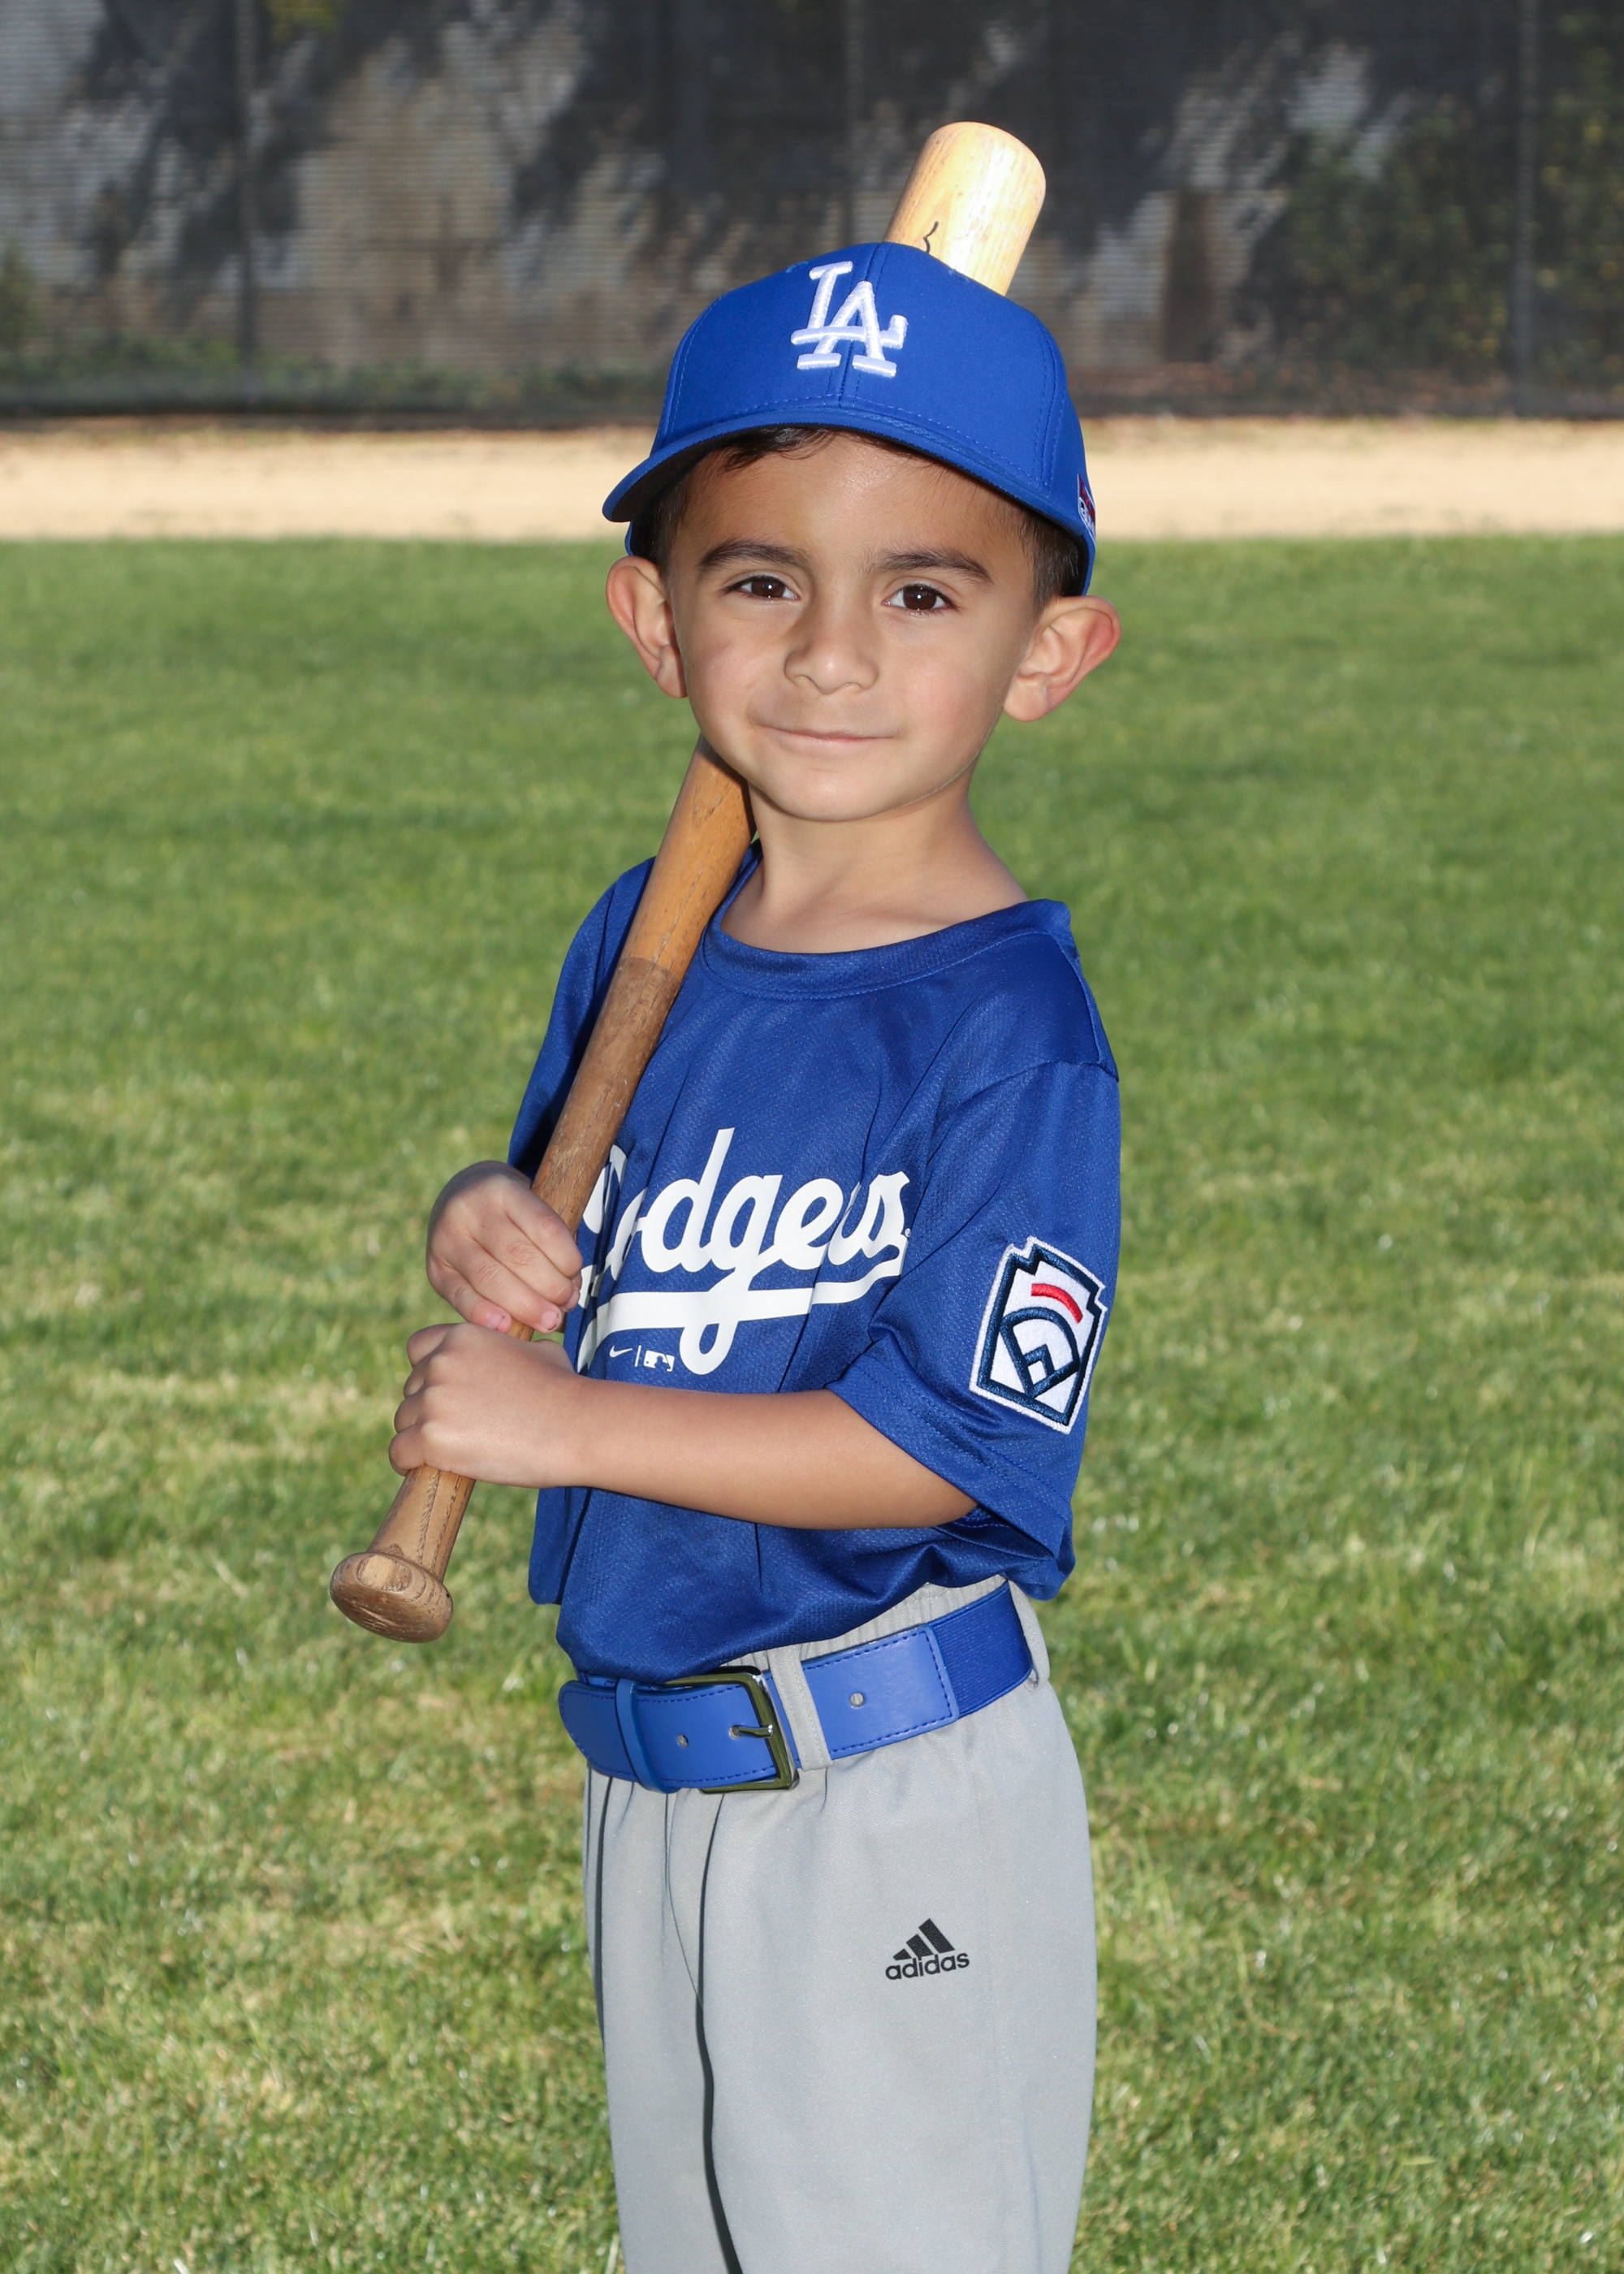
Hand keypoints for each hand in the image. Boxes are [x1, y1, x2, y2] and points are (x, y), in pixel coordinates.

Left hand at [390, 1322, 582, 1487]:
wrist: (575, 1427)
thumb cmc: (566, 1391)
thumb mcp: (540, 1352)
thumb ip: (513, 1349)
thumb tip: (523, 1355)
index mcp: (462, 1337)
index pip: (417, 1349)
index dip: (428, 1371)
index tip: (445, 1392)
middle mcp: (441, 1363)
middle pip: (411, 1389)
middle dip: (427, 1407)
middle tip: (456, 1429)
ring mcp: (433, 1401)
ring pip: (404, 1421)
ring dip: (420, 1435)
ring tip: (448, 1451)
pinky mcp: (430, 1438)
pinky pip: (399, 1452)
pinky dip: (407, 1462)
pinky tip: (424, 1468)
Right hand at [426, 1162, 582, 1332]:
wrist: (461, 1197)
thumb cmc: (511, 1212)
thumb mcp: (530, 1207)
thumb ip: (550, 1243)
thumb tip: (568, 1295)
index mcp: (502, 1188)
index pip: (544, 1227)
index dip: (567, 1258)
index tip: (576, 1275)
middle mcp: (470, 1209)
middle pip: (518, 1256)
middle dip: (550, 1287)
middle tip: (566, 1303)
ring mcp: (447, 1239)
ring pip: (490, 1279)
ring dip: (526, 1306)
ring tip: (549, 1320)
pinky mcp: (436, 1269)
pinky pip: (461, 1297)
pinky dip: (485, 1315)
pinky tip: (506, 1327)